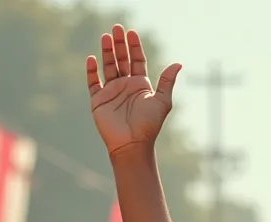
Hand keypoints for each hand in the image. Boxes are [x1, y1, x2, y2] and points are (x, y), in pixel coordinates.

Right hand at [87, 24, 180, 155]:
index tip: (131, 33)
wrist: (132, 144)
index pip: (137, 60)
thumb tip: (178, 63)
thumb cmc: (149, 125)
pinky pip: (93, 82)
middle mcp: (126, 86)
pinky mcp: (99, 100)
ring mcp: (112, 92)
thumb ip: (167, 81)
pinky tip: (92, 59)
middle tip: (117, 28)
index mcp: (141, 86)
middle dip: (119, 44)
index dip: (135, 47)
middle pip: (122, 60)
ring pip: (108, 67)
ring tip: (106, 37)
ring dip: (107, 52)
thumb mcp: (162, 101)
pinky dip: (91, 71)